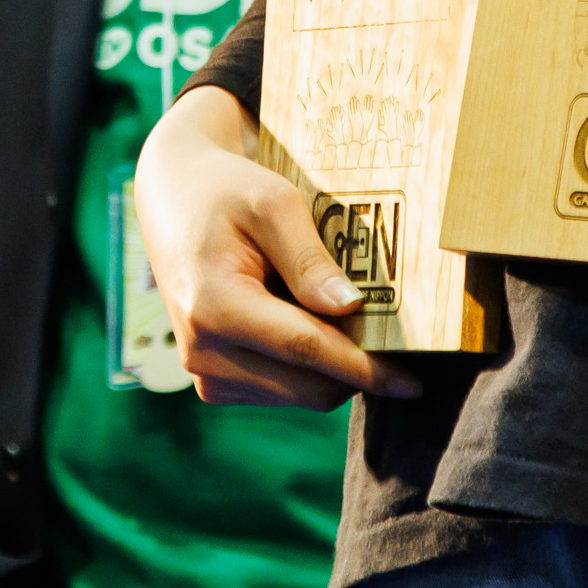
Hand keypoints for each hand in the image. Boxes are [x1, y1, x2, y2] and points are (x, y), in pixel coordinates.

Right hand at [131, 86, 418, 407]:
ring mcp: (204, 373)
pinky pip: (281, 392)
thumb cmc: (227, 191)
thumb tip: (350, 308)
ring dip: (331, 366)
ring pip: (300, 396)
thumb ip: (309, 259)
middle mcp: (202, 351)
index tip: (413, 383)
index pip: (305, 350)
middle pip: (309, 388)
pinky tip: (302, 319)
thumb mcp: (273, 203)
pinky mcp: (212, 383)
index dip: (366, 369)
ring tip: (326, 306)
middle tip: (391, 334)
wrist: (174, 197)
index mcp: (213, 305)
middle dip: (357, 369)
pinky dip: (307, 368)